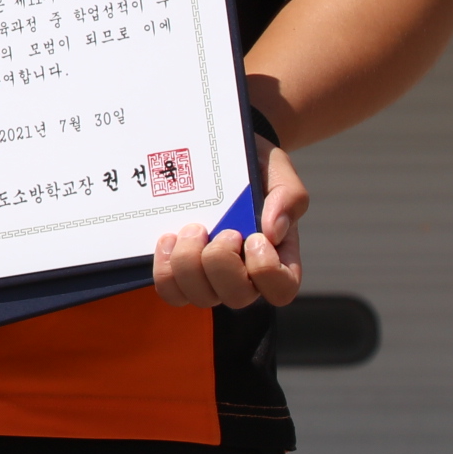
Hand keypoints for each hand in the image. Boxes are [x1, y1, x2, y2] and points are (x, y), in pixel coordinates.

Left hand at [156, 144, 306, 309]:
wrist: (218, 155)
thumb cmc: (255, 168)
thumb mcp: (278, 173)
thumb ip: (288, 198)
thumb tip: (274, 231)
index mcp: (277, 256)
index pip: (281, 290)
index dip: (266, 272)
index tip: (253, 237)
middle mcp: (245, 274)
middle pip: (236, 297)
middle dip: (221, 262)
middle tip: (220, 229)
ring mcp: (211, 276)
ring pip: (199, 297)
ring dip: (188, 265)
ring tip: (190, 231)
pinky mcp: (180, 271)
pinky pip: (170, 289)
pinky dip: (164, 268)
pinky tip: (167, 238)